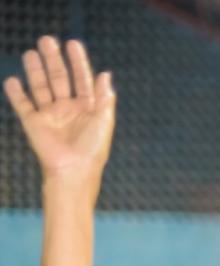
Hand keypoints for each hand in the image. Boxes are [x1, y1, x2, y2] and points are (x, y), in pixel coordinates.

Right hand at [4, 38, 115, 181]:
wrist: (73, 170)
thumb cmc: (93, 149)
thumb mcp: (104, 121)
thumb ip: (104, 98)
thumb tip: (105, 73)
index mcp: (87, 108)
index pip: (82, 79)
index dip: (78, 62)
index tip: (73, 43)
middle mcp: (68, 109)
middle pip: (59, 79)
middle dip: (53, 59)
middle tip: (46, 40)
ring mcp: (50, 115)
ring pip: (40, 87)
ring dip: (35, 70)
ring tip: (30, 52)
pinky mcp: (33, 123)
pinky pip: (23, 105)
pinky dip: (16, 93)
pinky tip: (13, 80)